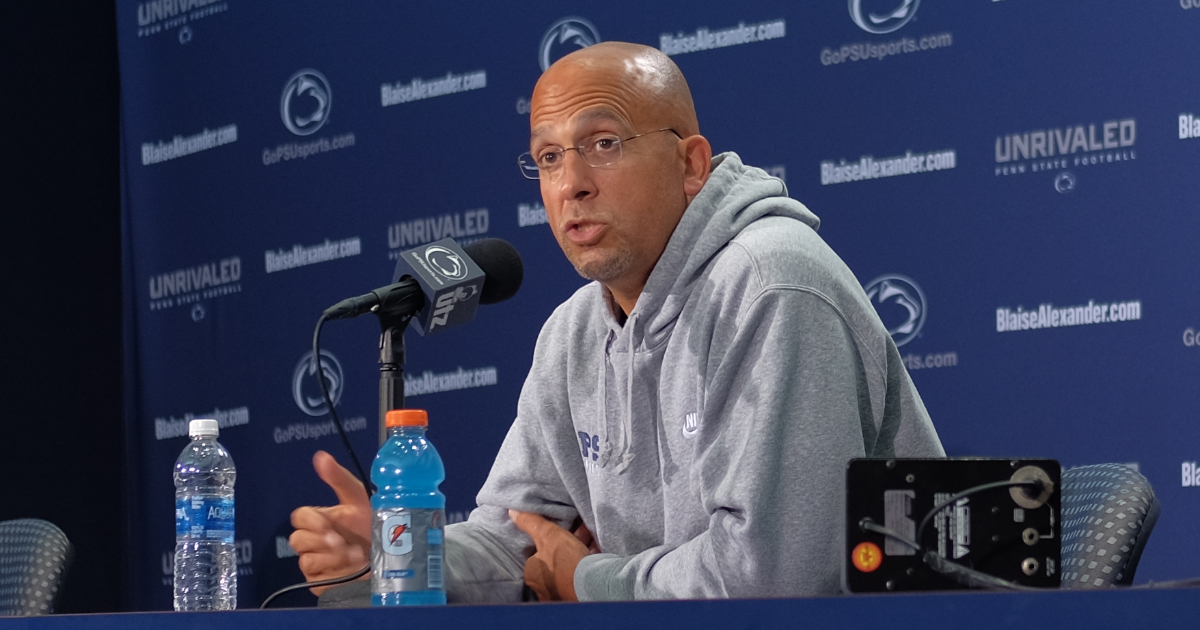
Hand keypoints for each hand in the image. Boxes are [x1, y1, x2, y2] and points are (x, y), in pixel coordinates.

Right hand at [288, 451, 371, 594]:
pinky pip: (314, 576)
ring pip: (305, 558)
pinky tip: (350, 569)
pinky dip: (332, 571)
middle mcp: (315, 540)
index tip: (329, 526)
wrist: (394, 557)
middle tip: (342, 542)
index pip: (300, 516)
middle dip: (321, 540)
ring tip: (355, 555)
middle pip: (297, 539)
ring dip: (331, 557)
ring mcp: (316, 561)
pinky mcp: (320, 581)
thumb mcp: (360, 500)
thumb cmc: (376, 526)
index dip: (311, 521)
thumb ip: (339, 479)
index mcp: (322, 519)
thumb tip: (321, 456)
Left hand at [509, 510, 590, 601]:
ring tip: (589, 534)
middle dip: (564, 546)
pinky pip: (582, 571)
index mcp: (532, 574)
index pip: (534, 555)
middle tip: (574, 531)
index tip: (555, 532)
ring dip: (578, 551)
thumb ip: (532, 523)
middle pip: (553, 560)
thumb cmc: (565, 562)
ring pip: (569, 565)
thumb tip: (512, 511)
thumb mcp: (548, 535)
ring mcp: (562, 591)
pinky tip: (596, 546)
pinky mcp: (579, 592)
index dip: (544, 542)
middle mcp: (544, 586)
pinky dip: (589, 558)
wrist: (594, 585)